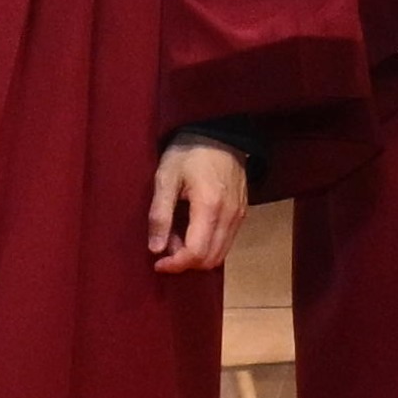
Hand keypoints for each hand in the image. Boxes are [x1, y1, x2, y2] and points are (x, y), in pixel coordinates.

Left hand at [148, 137, 253, 273]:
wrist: (219, 132)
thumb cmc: (188, 152)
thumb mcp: (166, 177)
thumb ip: (160, 214)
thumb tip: (156, 249)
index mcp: (209, 207)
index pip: (196, 253)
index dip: (175, 265)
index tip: (157, 262)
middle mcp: (229, 216)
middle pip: (210, 260)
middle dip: (185, 261)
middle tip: (166, 244)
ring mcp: (239, 215)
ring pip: (220, 254)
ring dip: (197, 255)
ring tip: (177, 236)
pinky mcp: (242, 213)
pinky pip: (226, 242)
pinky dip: (208, 246)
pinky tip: (192, 230)